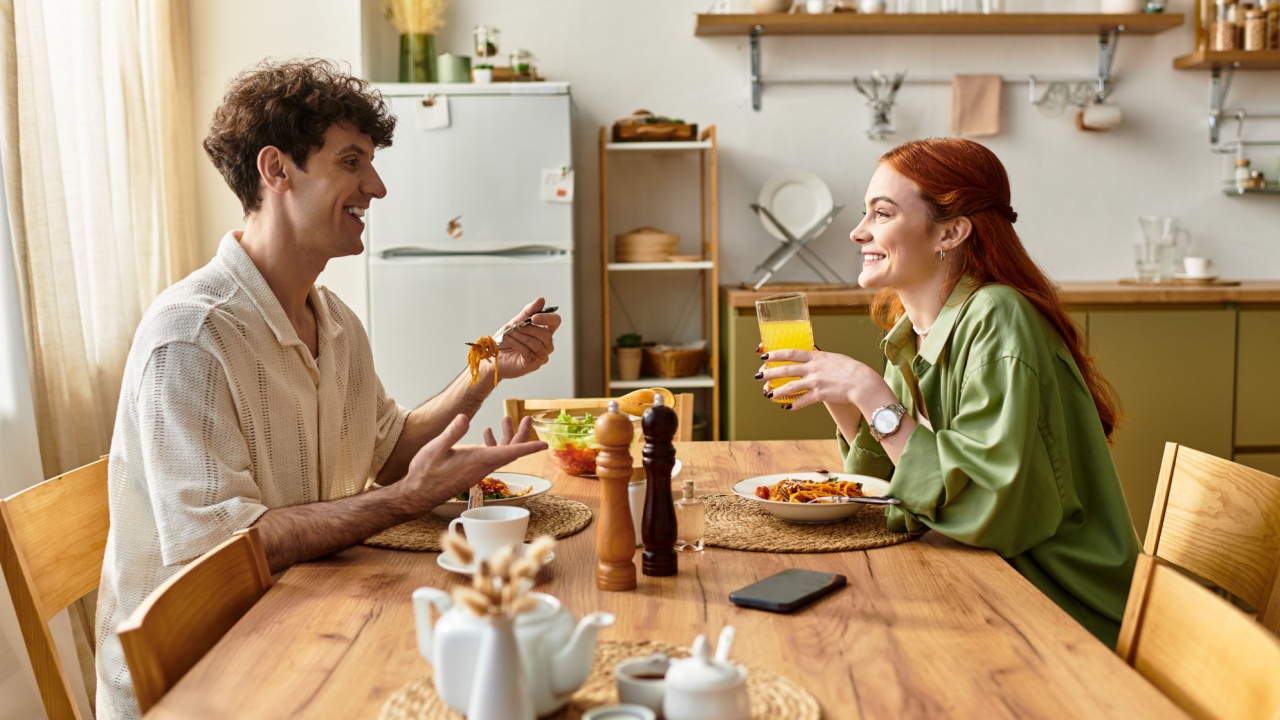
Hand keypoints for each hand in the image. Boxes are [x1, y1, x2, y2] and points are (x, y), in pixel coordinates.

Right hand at [397, 414, 545, 513]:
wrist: (418, 493)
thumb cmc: (425, 472)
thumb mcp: (436, 448)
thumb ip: (452, 433)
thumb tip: (466, 417)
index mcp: (478, 460)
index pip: (510, 453)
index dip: (528, 448)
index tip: (544, 445)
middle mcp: (483, 466)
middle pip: (511, 451)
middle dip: (522, 434)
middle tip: (528, 419)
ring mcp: (479, 469)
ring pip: (501, 453)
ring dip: (507, 436)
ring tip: (507, 418)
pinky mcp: (473, 470)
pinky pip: (491, 457)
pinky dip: (493, 443)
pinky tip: (486, 432)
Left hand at [491, 297, 560, 380]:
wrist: (494, 355)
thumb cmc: (506, 339)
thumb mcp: (515, 322)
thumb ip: (528, 312)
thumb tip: (541, 300)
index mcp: (544, 330)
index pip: (555, 321)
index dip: (547, 318)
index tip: (534, 317)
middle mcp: (546, 343)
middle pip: (546, 334)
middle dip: (529, 329)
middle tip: (515, 326)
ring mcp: (541, 355)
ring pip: (537, 344)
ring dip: (521, 337)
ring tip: (510, 333)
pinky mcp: (534, 364)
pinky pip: (529, 353)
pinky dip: (517, 345)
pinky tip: (509, 340)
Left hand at [757, 348, 890, 411]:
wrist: (862, 382)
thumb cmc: (850, 369)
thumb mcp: (833, 358)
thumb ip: (819, 359)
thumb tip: (810, 359)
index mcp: (816, 356)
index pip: (791, 353)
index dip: (775, 354)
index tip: (763, 355)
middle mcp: (813, 368)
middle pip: (786, 369)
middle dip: (769, 372)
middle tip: (758, 375)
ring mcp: (816, 381)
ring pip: (790, 386)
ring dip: (776, 391)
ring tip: (767, 395)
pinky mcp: (820, 394)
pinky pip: (803, 400)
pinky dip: (794, 404)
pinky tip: (786, 407)